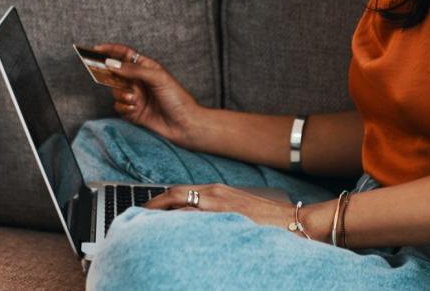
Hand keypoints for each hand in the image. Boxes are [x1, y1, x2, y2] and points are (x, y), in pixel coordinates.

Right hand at [92, 43, 207, 148]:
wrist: (184, 125)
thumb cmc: (177, 98)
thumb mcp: (157, 78)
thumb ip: (133, 70)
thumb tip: (112, 64)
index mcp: (146, 67)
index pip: (125, 54)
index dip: (111, 50)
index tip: (96, 50)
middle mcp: (139, 80)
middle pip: (116, 72)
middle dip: (109, 74)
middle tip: (100, 74)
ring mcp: (135, 96)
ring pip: (115, 91)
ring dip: (122, 94)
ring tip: (134, 100)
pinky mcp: (133, 111)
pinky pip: (119, 106)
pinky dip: (124, 107)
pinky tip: (135, 109)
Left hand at [141, 183, 314, 238]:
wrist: (293, 222)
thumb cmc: (265, 219)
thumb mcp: (235, 208)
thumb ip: (213, 211)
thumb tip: (193, 220)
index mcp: (215, 190)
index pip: (178, 191)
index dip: (158, 201)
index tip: (145, 210)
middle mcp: (213, 195)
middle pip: (173, 195)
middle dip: (152, 206)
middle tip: (136, 218)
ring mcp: (220, 209)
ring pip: (181, 209)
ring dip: (162, 219)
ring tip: (147, 230)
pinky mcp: (227, 221)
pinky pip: (196, 224)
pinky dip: (180, 229)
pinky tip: (170, 238)